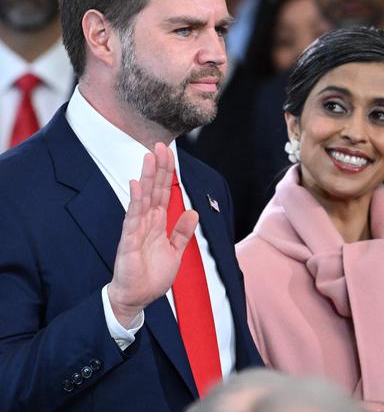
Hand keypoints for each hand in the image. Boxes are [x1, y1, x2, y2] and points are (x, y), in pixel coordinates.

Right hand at [108, 143, 198, 326]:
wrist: (137, 298)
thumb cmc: (152, 276)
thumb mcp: (175, 252)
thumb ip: (182, 232)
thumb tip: (193, 212)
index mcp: (158, 223)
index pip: (163, 193)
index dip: (167, 174)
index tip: (169, 154)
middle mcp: (147, 222)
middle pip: (154, 190)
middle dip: (158, 168)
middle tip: (160, 146)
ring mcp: (137, 229)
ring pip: (143, 198)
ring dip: (146, 177)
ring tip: (149, 157)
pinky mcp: (129, 241)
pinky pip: (132, 218)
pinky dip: (135, 201)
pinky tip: (136, 185)